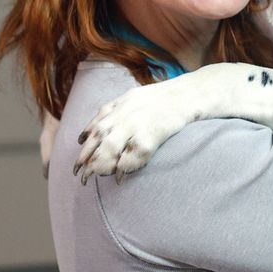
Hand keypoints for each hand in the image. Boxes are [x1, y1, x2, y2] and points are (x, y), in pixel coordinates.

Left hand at [72, 80, 193, 184]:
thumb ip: (118, 109)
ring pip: (110, 147)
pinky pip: (133, 153)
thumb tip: (99, 128)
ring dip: (99, 165)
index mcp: (123, 102)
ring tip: (95, 178)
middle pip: (98, 137)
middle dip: (86, 157)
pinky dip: (124, 167)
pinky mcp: (153, 132)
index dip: (85, 141)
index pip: (97, 123)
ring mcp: (138, 122)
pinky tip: (120, 178)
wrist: (193, 93)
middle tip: (79, 174)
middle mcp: (126, 111)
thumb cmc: (168, 99)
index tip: (78, 156)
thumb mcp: (139, 97)